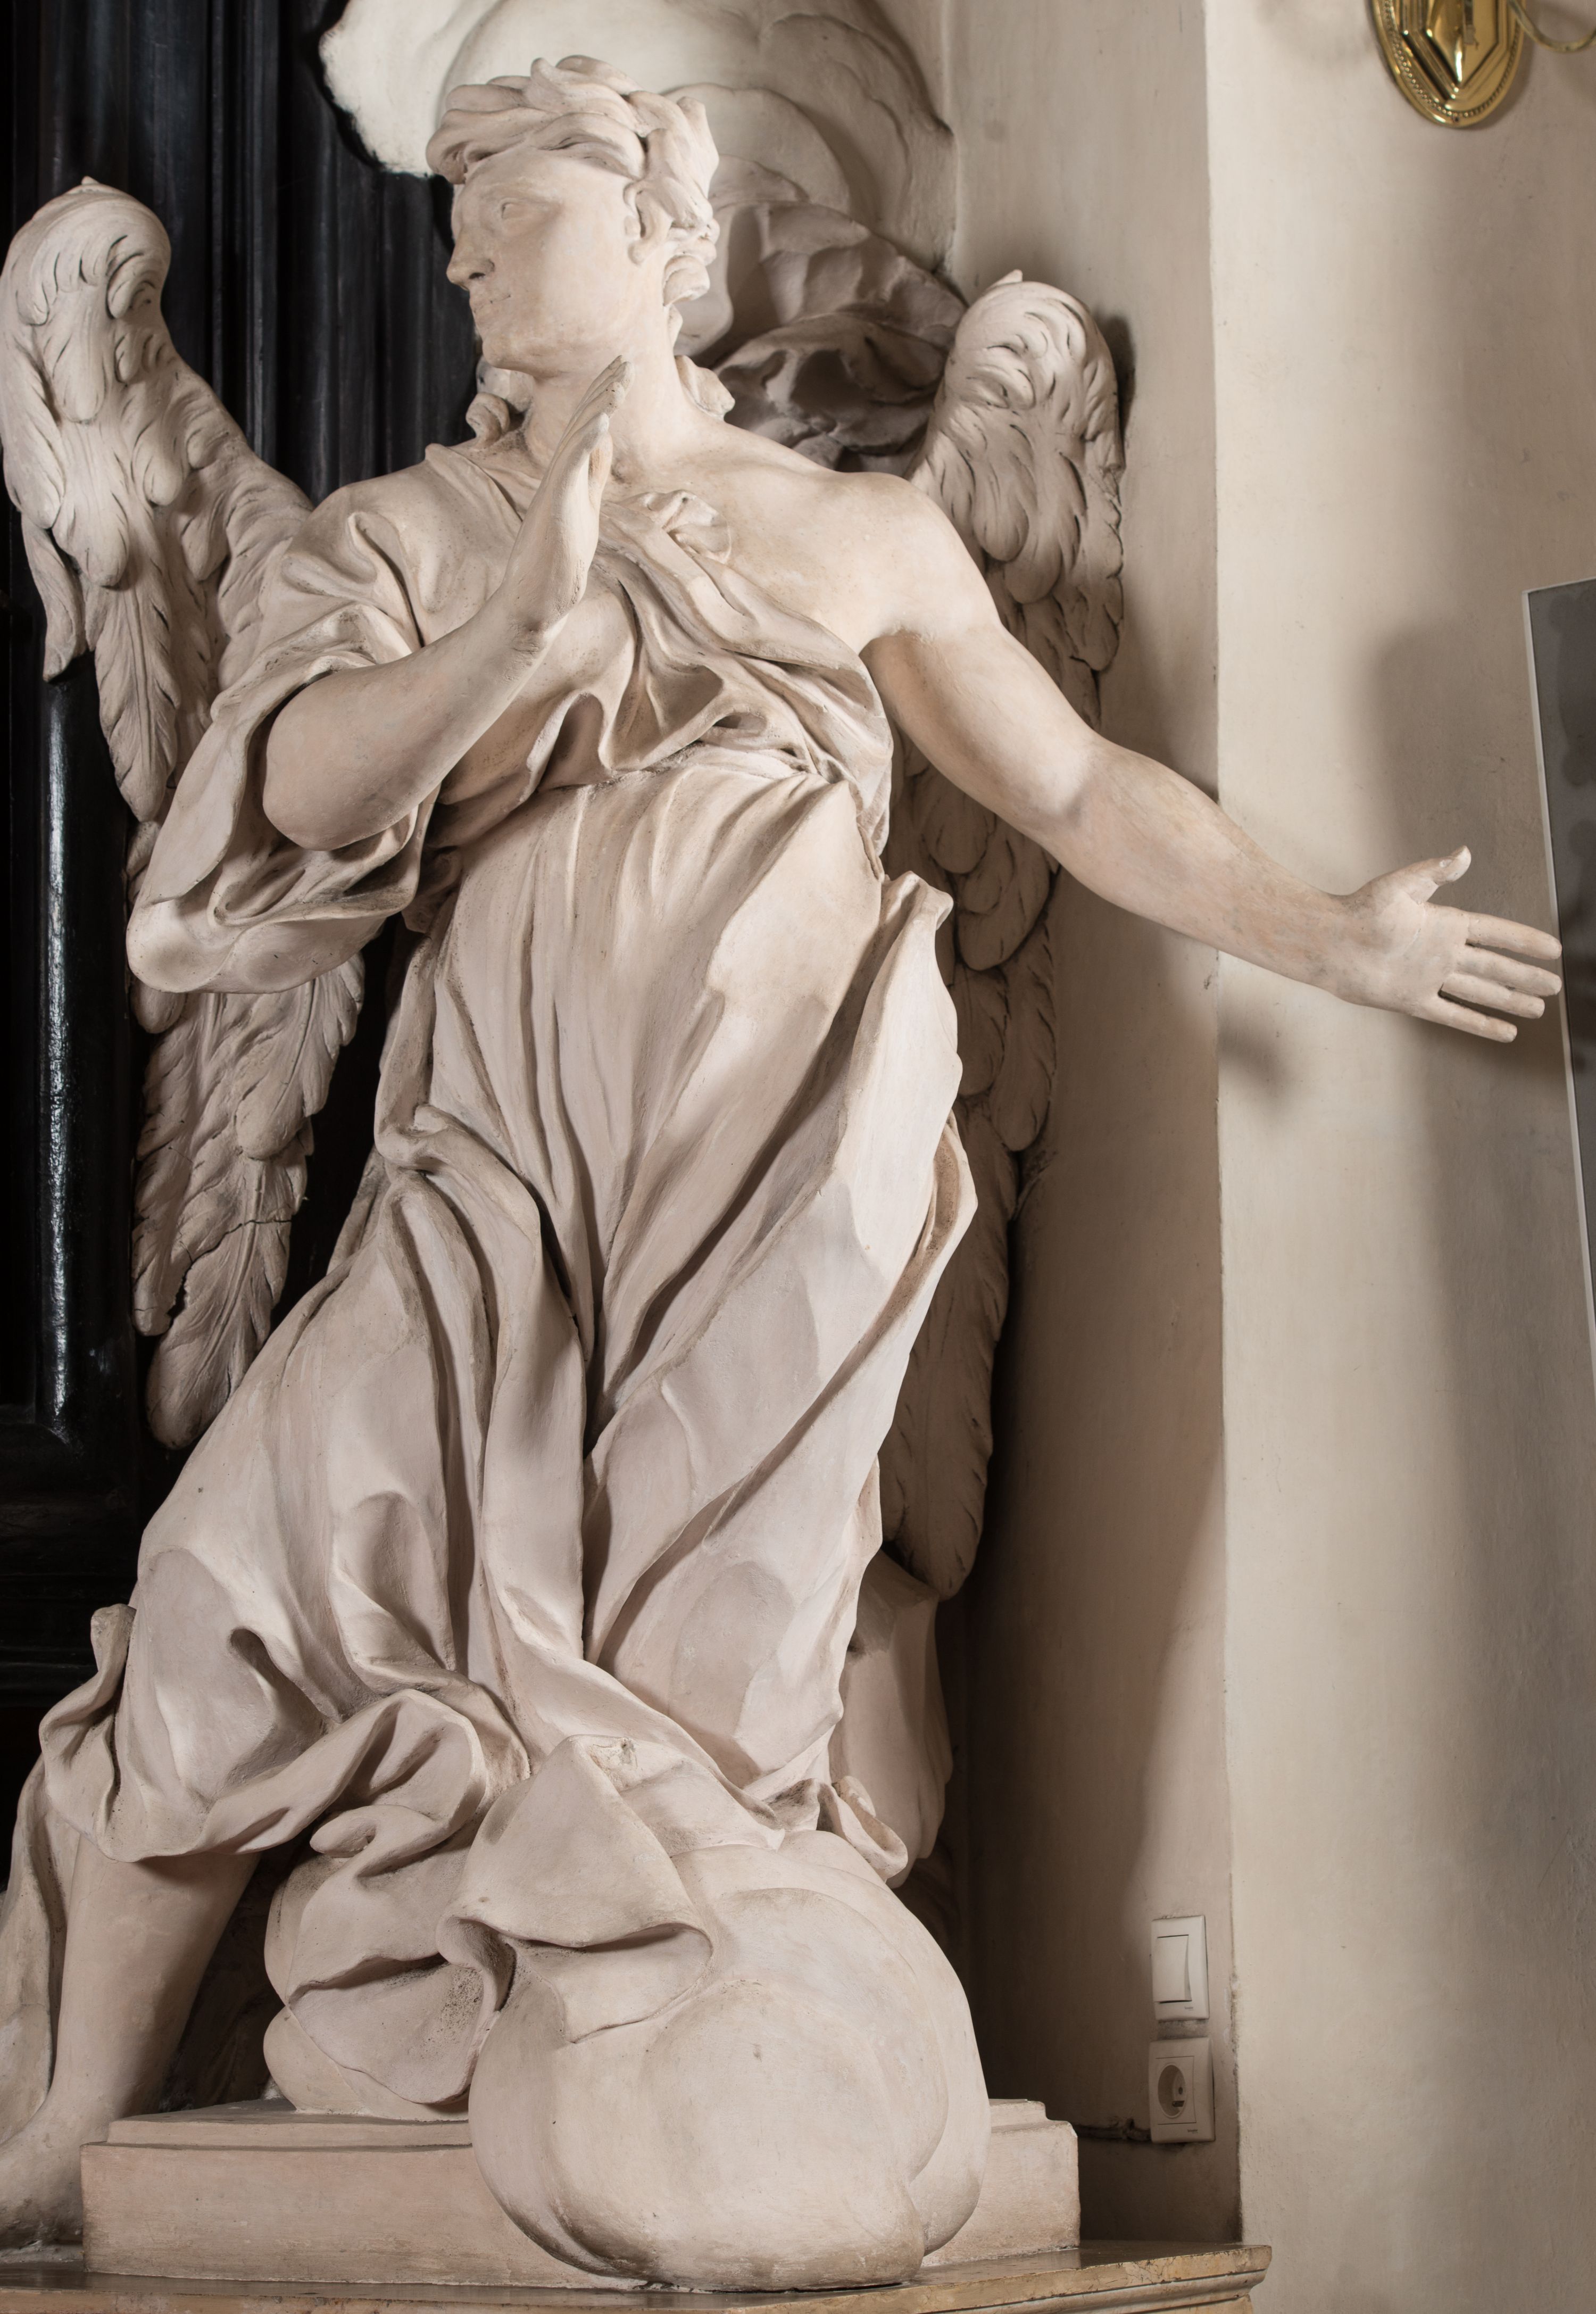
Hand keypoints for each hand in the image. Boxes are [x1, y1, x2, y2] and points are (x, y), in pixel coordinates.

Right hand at [494, 357, 631, 650]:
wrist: (536, 599)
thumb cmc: (558, 559)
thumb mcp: (585, 507)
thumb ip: (593, 476)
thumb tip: (605, 443)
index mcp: (569, 474)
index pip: (589, 426)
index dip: (606, 396)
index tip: (624, 369)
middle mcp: (560, 474)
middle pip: (584, 420)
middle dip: (606, 387)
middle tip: (628, 358)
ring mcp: (556, 488)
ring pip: (578, 435)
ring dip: (601, 404)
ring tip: (621, 377)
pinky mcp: (555, 504)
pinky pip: (571, 465)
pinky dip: (588, 440)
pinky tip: (604, 420)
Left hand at [1337, 848, 1561, 1042]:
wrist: (1330, 942)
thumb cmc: (1361, 909)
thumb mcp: (1400, 886)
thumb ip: (1434, 872)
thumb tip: (1464, 853)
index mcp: (1446, 923)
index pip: (1496, 933)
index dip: (1525, 941)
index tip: (1553, 949)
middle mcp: (1443, 953)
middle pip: (1496, 966)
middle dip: (1525, 977)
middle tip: (1554, 986)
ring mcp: (1431, 978)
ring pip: (1481, 992)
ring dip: (1509, 1001)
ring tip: (1537, 1009)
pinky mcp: (1415, 1000)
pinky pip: (1455, 1015)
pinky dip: (1480, 1024)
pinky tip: (1503, 1032)